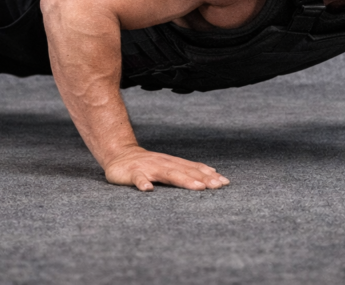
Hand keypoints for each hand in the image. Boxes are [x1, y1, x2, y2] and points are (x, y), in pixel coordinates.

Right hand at [104, 146, 230, 191]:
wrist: (119, 155)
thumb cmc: (147, 164)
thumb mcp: (169, 165)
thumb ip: (187, 169)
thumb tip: (213, 173)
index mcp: (172, 163)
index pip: (193, 168)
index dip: (209, 175)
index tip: (224, 183)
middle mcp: (163, 164)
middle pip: (185, 171)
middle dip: (202, 178)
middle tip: (217, 186)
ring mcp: (148, 168)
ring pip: (167, 173)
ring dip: (183, 179)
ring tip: (197, 187)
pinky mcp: (132, 173)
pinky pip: (137, 178)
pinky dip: (142, 183)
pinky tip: (147, 190)